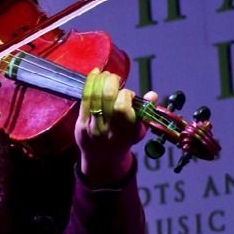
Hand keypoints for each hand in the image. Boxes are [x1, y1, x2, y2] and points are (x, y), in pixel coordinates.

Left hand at [75, 68, 157, 185]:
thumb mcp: (139, 130)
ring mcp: (93, 126)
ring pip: (95, 96)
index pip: (122, 107)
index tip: (127, 94)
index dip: (126, 94)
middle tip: (115, 78)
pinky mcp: (81, 123)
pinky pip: (85, 99)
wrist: (103, 160)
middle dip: (111, 81)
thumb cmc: (124, 140)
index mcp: (126, 131)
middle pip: (107, 97)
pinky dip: (90, 83)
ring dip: (100, 80)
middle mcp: (108, 129)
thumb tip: (152, 95)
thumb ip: (146, 112)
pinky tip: (95, 74)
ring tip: (105, 75)